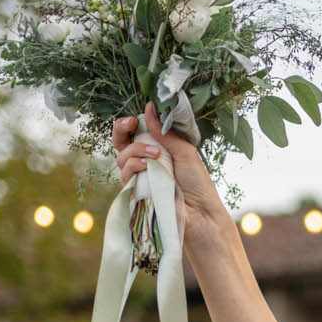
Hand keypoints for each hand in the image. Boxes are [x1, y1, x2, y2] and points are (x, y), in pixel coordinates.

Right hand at [113, 103, 229, 249]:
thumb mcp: (184, 152)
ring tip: (155, 156)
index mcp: (157, 150)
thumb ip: (165, 133)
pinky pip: (124, 175)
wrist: (200, 213)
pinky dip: (134, 167)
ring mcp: (139, 178)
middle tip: (131, 124)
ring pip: (121, 157)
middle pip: (121, 143)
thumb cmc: (197, 184)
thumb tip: (149, 107)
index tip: (135, 118)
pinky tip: (146, 167)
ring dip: (135, 151)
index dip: (129, 124)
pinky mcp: (135, 193)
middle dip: (120, 130)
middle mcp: (145, 163)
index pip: (135, 133)